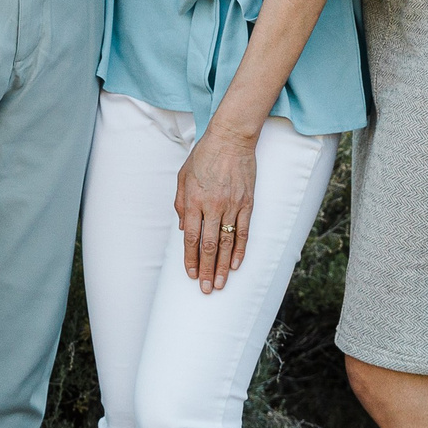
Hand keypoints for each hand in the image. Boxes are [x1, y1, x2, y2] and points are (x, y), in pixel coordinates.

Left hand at [176, 126, 256, 293]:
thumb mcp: (183, 176)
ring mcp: (232, 205)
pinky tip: (236, 264)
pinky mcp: (247, 202)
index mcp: (194, 201)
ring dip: (222, 266)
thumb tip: (182, 228)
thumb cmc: (204, 155)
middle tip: (205, 289)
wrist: (231, 137)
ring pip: (226, 243)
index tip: (190, 275)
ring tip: (219, 284)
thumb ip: (180, 203)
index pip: (191, 238)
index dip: (190, 259)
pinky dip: (240, 250)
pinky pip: (243, 231)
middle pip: (208, 246)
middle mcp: (213, 206)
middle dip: (206, 270)